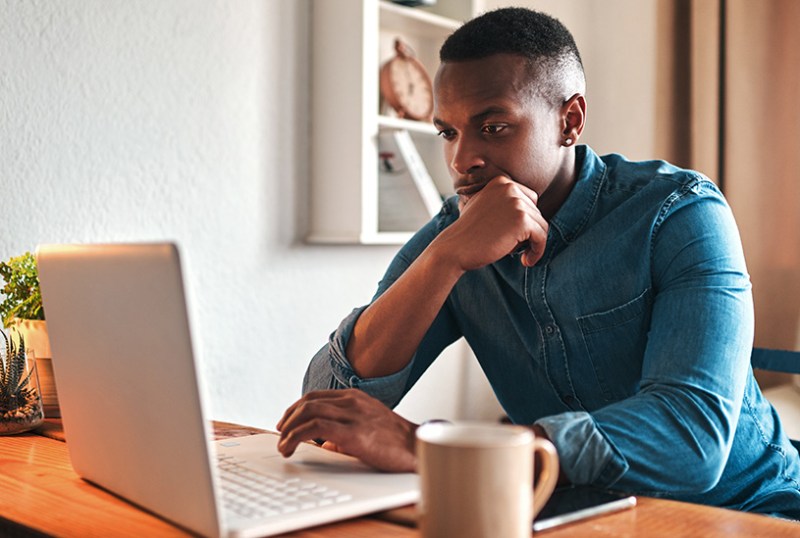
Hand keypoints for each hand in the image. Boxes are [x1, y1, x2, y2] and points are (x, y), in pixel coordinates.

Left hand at [276, 389, 417, 472]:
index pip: (317, 395)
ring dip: (289, 428)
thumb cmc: (396, 442)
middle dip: (289, 417)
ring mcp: (353, 415)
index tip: (287, 421)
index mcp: (356, 397)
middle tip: (281, 433)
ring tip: (283, 444)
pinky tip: (290, 447)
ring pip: (308, 412)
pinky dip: (296, 437)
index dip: (296, 408)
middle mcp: (352, 402)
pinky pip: (315, 429)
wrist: (418, 448)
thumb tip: (326, 443)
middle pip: (308, 401)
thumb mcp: (369, 427)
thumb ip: (346, 430)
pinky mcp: (353, 433)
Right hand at [437, 176, 548, 269]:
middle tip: (517, 248)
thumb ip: (503, 203)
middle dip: (529, 232)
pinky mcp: (522, 220)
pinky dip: (538, 251)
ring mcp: (516, 202)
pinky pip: (542, 236)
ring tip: (523, 256)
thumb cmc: (468, 234)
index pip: (529, 199)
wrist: (455, 248)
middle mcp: (509, 187)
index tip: (518, 237)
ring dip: (534, 243)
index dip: (526, 220)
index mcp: (500, 182)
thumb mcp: (483, 207)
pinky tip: (525, 261)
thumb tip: (529, 213)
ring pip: (541, 225)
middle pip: (536, 212)